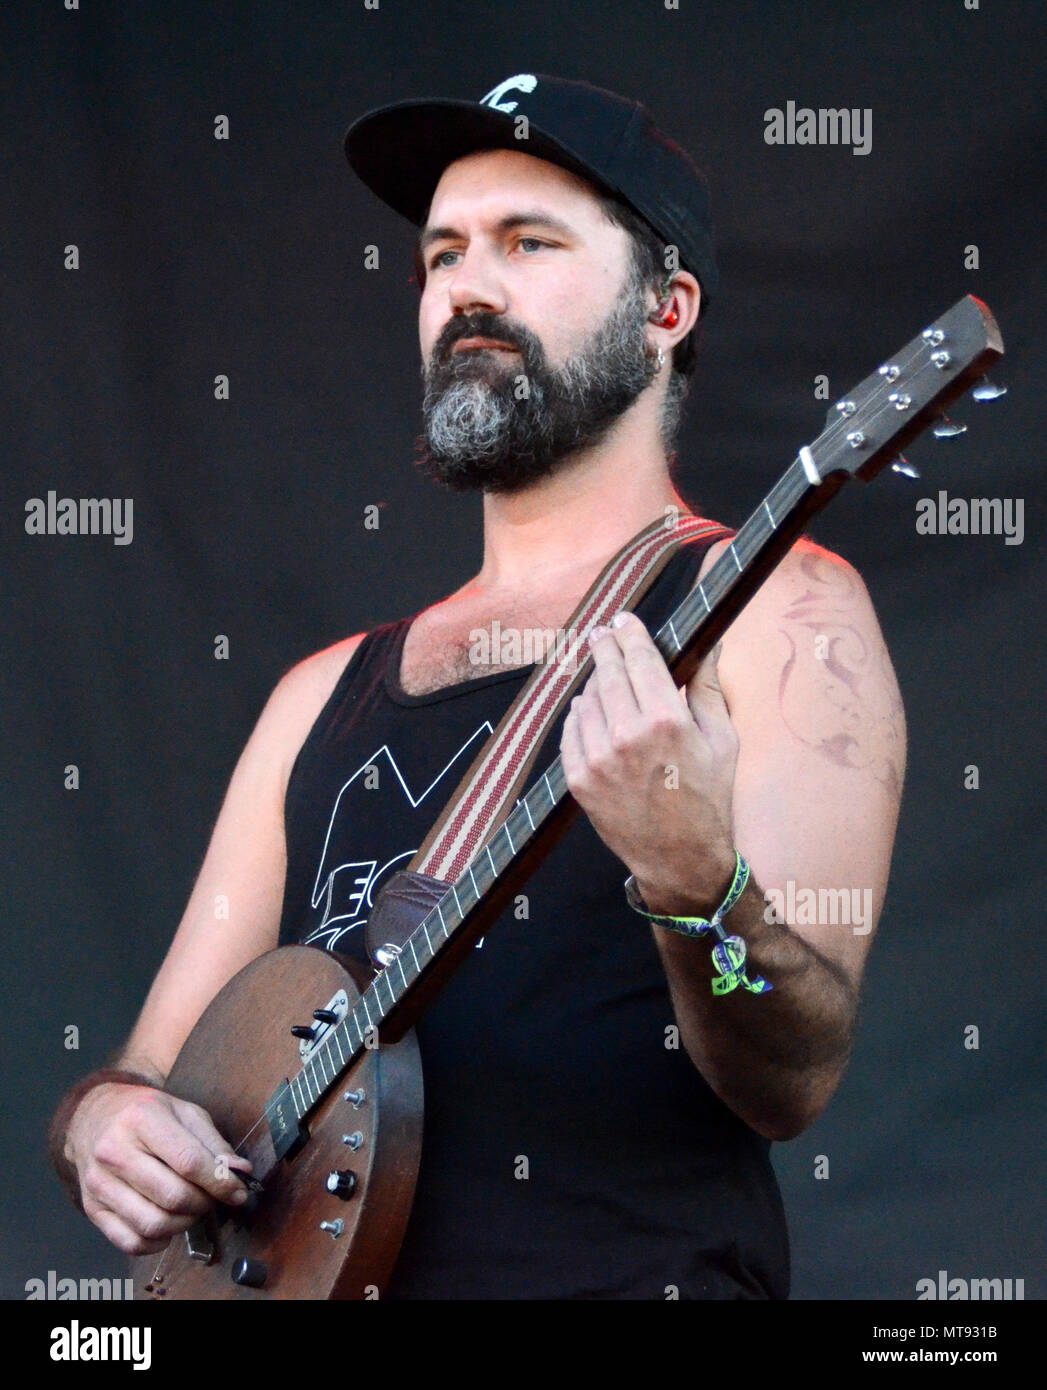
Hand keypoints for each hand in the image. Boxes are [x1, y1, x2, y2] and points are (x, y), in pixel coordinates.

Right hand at [64, 1081, 253, 1255]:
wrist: (95, 1117)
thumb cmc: (147, 1113)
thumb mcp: (185, 1112)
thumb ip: (214, 1143)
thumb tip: (240, 1173)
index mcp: (142, 1118)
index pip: (188, 1162)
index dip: (220, 1183)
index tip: (238, 1192)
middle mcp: (114, 1151)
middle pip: (172, 1196)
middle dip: (204, 1203)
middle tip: (213, 1197)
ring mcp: (99, 1183)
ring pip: (153, 1224)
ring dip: (184, 1224)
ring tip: (192, 1208)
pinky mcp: (91, 1208)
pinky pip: (131, 1242)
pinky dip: (158, 1242)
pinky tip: (168, 1224)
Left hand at [560, 612, 738, 915]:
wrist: (680, 859)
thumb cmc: (708, 799)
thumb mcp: (722, 741)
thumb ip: (708, 688)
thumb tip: (711, 644)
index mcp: (667, 720)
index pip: (639, 659)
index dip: (630, 633)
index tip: (624, 619)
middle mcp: (627, 736)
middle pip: (607, 673)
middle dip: (604, 647)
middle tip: (603, 633)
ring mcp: (598, 759)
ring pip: (586, 700)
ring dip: (594, 683)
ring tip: (602, 677)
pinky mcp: (579, 779)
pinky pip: (571, 731)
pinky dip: (579, 715)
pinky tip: (589, 710)